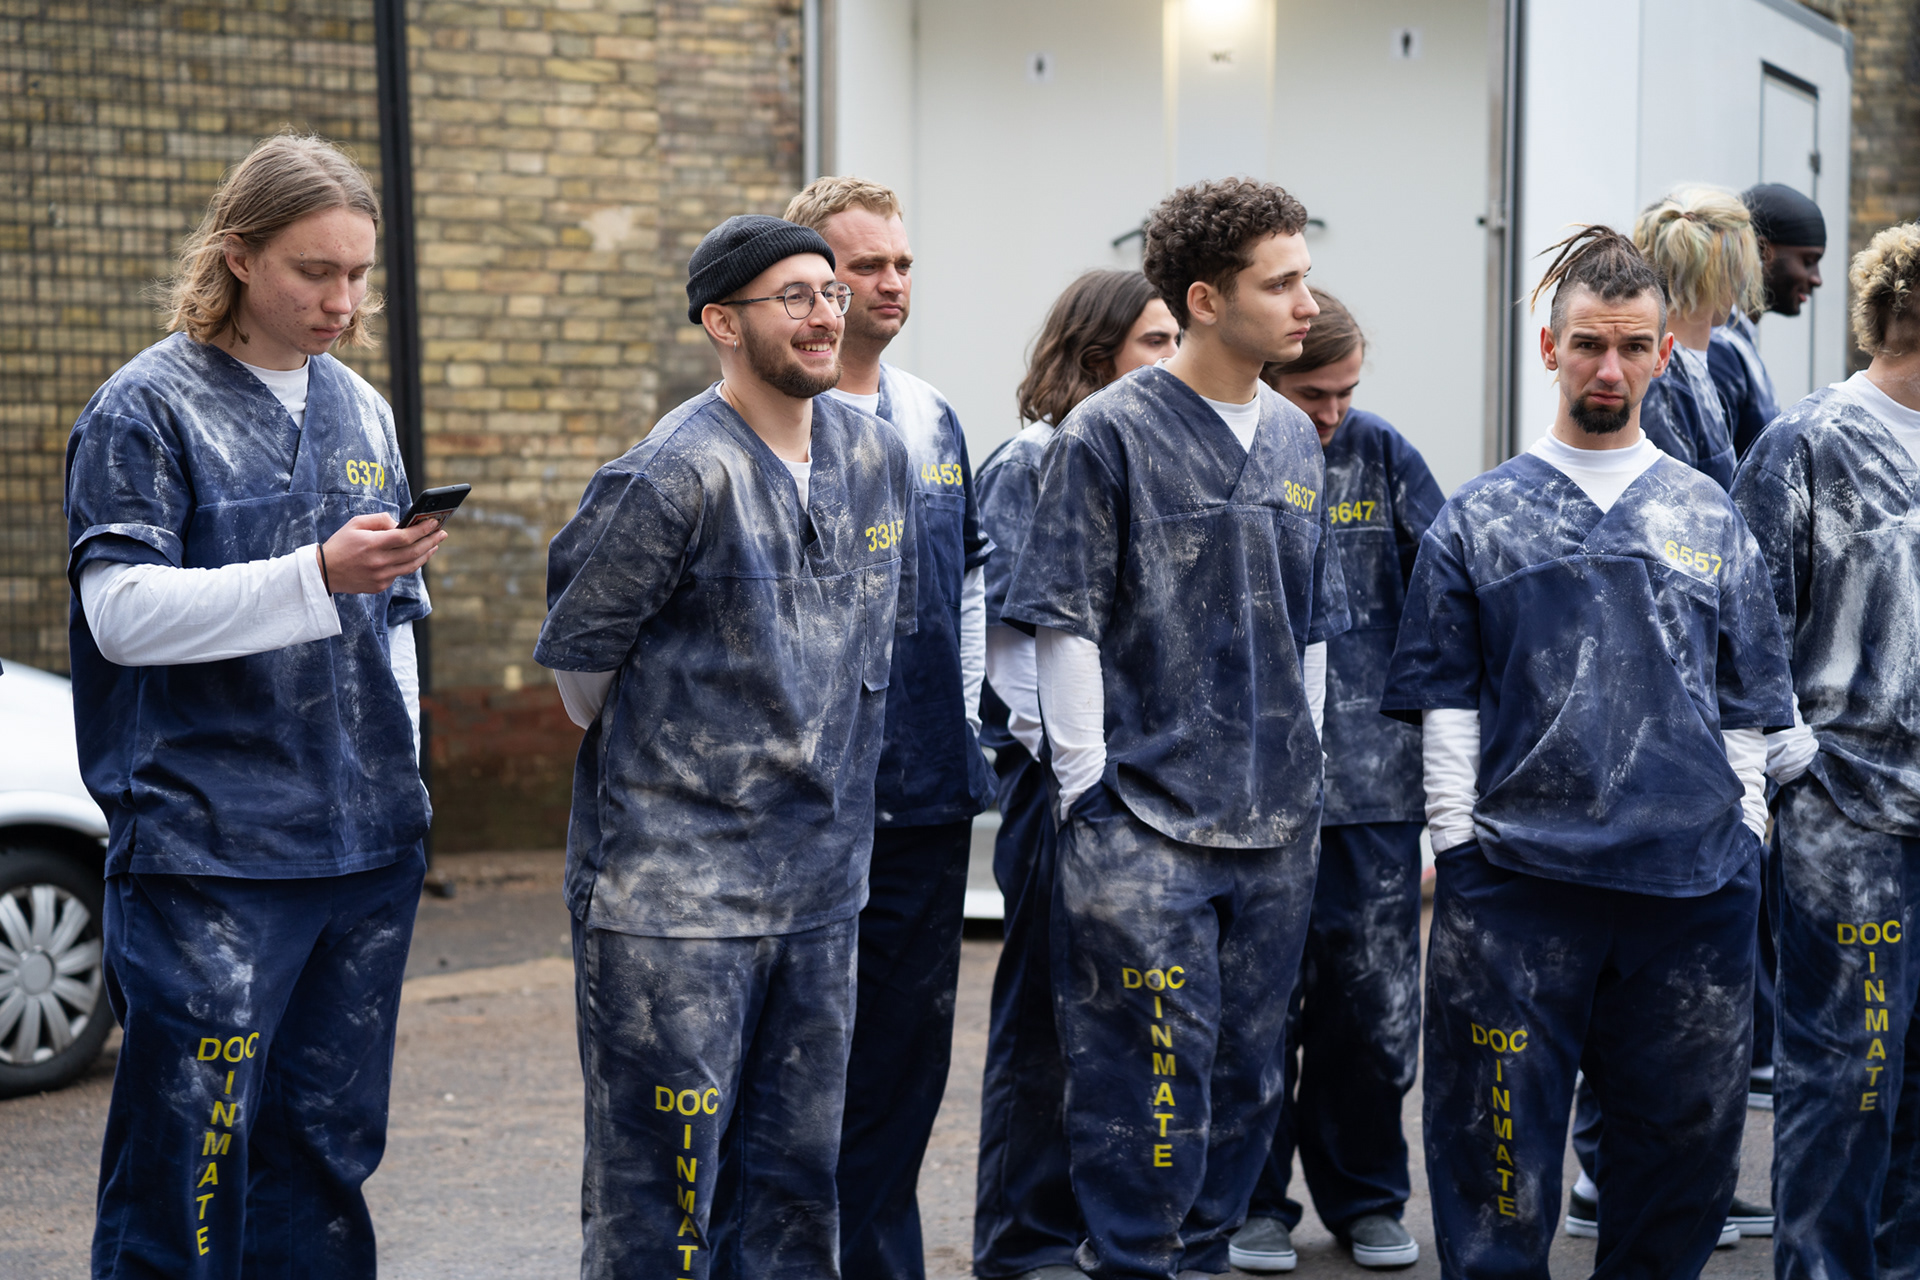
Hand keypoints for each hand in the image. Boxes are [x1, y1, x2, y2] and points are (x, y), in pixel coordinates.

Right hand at [318, 513, 444, 594]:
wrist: (324, 572)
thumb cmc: (341, 544)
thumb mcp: (356, 524)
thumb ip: (380, 520)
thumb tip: (400, 524)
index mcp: (372, 544)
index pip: (405, 537)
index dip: (423, 530)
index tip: (435, 523)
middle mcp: (378, 562)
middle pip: (414, 552)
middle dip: (431, 541)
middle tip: (442, 533)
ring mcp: (380, 577)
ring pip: (412, 566)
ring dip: (426, 554)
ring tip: (434, 545)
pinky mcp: (380, 586)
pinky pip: (400, 574)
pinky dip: (409, 563)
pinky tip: (415, 556)